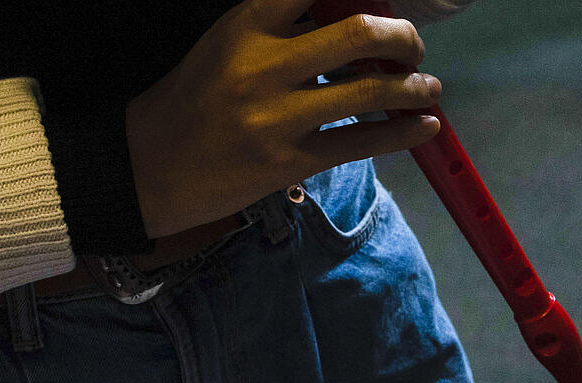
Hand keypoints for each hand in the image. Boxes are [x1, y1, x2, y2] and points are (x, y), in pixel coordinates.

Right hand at [126, 0, 444, 238]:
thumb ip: (285, 26)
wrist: (153, 165)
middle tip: (413, 48)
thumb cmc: (198, 100)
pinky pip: (363, 142)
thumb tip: (356, 19)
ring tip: (427, 87)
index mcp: (248, 23)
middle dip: (403, 38)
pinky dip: (405, 132)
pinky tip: (423, 126)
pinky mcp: (290, 161)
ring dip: (414, 87)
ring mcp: (278, 116)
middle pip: (361, 33)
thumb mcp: (229, 42)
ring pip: (371, 91)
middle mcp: (264, 64)